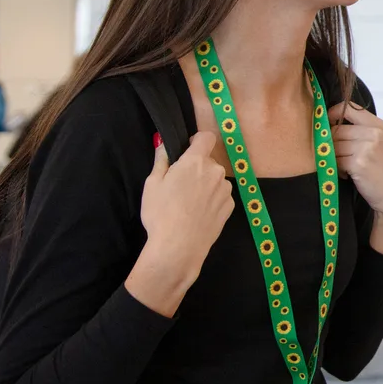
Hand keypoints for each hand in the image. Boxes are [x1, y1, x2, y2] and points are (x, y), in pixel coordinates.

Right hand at [128, 131, 232, 316]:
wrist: (178, 247)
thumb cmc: (161, 213)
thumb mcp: (152, 184)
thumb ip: (161, 159)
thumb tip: (163, 141)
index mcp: (196, 161)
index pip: (206, 137)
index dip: (197, 140)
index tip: (188, 150)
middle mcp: (216, 171)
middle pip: (208, 161)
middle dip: (197, 167)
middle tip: (180, 185)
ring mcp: (226, 189)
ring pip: (215, 179)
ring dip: (206, 184)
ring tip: (189, 203)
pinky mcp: (230, 206)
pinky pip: (220, 195)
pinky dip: (212, 199)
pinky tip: (198, 214)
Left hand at [330, 103, 382, 253]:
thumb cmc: (381, 170)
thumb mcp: (376, 144)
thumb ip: (358, 131)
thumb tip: (326, 123)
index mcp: (377, 125)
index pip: (348, 108)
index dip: (332, 114)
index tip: (326, 124)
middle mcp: (373, 133)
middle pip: (336, 130)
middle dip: (332, 144)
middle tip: (338, 157)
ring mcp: (367, 147)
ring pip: (333, 146)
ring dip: (334, 158)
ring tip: (345, 167)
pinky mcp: (359, 162)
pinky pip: (335, 161)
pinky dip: (336, 169)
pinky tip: (347, 175)